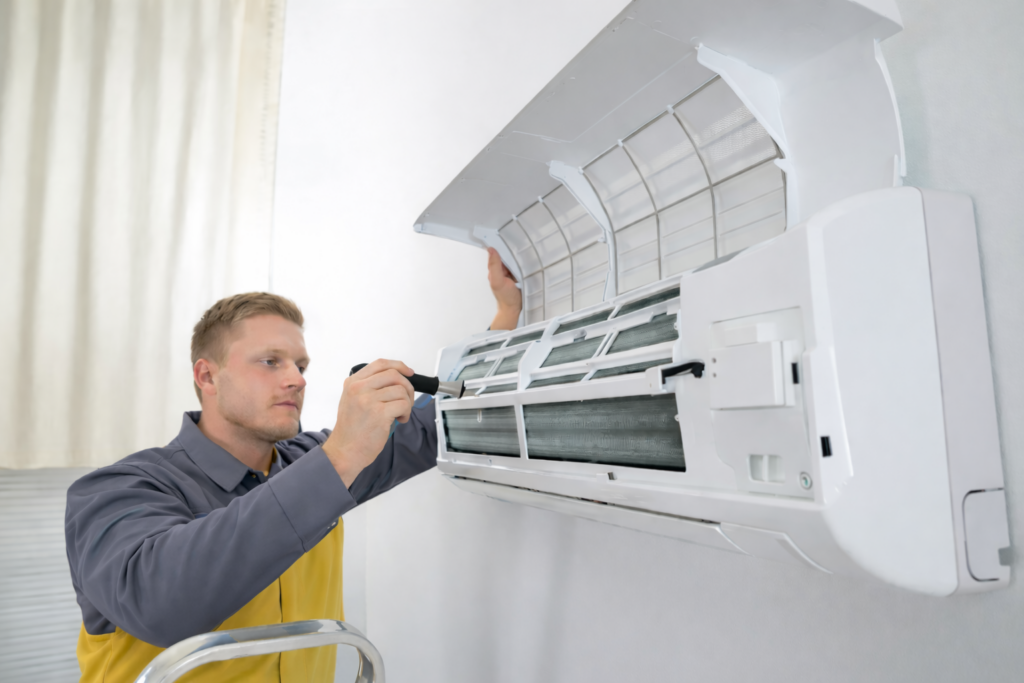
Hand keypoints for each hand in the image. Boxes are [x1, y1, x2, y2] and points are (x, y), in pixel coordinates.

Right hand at [321, 359, 414, 486]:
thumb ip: (368, 387)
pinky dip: (406, 412)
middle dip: (407, 386)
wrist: (344, 451)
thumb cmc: (351, 430)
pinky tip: (400, 420)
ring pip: (401, 390)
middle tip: (407, 400)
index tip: (409, 372)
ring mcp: (368, 399)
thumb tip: (396, 381)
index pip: (380, 364)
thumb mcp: (351, 400)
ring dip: (407, 403)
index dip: (399, 366)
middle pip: (394, 375)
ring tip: (400, 414)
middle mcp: (359, 388)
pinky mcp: (379, 413)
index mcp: (353, 383)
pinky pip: (404, 404)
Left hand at [487, 247, 521, 329]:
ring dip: (518, 255)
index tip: (503, 235)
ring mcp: (511, 272)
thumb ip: (494, 266)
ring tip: (524, 248)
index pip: (495, 252)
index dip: (498, 244)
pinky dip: (524, 263)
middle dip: (511, 249)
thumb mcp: (498, 281)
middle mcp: (502, 269)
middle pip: (506, 254)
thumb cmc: (505, 298)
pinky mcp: (519, 275)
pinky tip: (528, 259)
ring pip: (514, 259)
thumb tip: (491, 250)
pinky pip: (521, 265)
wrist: (515, 310)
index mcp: (495, 269)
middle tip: (518, 241)